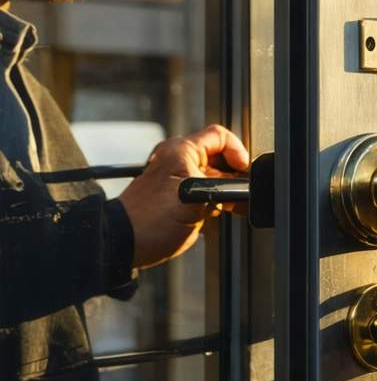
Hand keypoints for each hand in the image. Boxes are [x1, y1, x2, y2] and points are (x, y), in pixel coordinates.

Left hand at [119, 124, 249, 268]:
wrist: (126, 244)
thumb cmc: (151, 222)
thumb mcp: (197, 200)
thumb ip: (226, 189)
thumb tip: (245, 189)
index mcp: (180, 151)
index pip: (220, 136)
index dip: (238, 152)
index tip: (243, 171)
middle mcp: (177, 159)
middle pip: (219, 157)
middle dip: (234, 175)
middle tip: (240, 192)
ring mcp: (176, 177)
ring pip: (214, 176)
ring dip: (225, 190)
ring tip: (230, 206)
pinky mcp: (177, 195)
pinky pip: (204, 190)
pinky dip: (215, 200)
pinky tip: (217, 213)